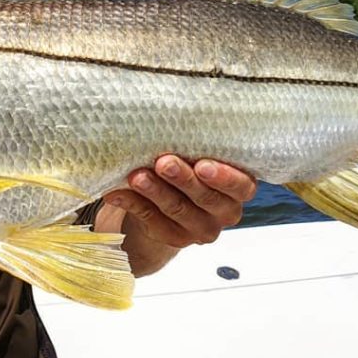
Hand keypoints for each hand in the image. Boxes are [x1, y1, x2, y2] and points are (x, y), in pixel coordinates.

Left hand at [103, 155, 255, 249]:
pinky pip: (151, 220)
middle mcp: (224, 212)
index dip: (224, 177)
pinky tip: (117, 193)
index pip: (240, 186)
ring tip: (137, 176)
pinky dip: (132, 203)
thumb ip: (198, 145)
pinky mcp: (173, 238)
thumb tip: (173, 118)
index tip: (202, 164)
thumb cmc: (190, 166)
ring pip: (177, 209)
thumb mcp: (200, 155)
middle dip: (182, 179)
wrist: (169, 204)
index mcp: (239, 189)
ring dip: (154, 191)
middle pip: (205, 197)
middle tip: (163, 162)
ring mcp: (199, 229)